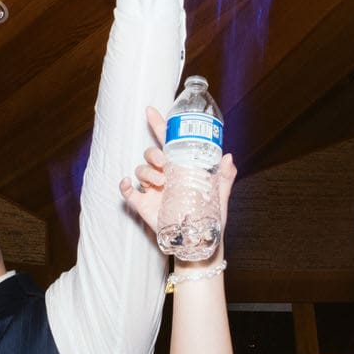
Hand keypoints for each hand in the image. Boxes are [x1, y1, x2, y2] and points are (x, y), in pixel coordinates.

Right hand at [118, 107, 236, 250]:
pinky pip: (127, 191)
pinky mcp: (143, 204)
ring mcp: (152, 189)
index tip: (151, 110)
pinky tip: (127, 183)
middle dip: (154, 154)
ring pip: (140, 169)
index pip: (168, 142)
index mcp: (181, 168)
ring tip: (160, 183)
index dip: (159, 125)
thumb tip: (228, 156)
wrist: (199, 242)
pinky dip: (124, 185)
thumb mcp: (220, 195)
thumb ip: (225, 176)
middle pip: (151, 153)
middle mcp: (165, 175)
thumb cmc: (210, 217)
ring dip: (147, 172)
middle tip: (164, 163)